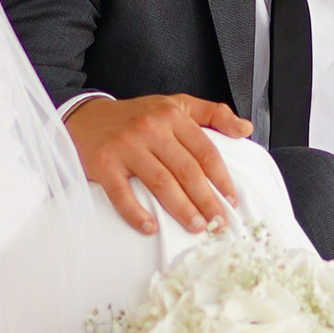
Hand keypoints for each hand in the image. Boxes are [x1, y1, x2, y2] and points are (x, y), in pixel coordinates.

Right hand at [66, 92, 251, 233]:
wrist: (86, 118)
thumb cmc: (137, 116)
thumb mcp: (176, 104)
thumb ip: (213, 114)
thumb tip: (246, 129)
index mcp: (172, 115)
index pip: (204, 151)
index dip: (221, 179)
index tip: (231, 201)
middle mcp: (150, 128)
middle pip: (186, 171)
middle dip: (206, 200)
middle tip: (218, 223)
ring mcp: (126, 146)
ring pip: (161, 183)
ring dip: (181, 209)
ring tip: (195, 227)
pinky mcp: (103, 164)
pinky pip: (122, 194)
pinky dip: (136, 213)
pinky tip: (150, 228)